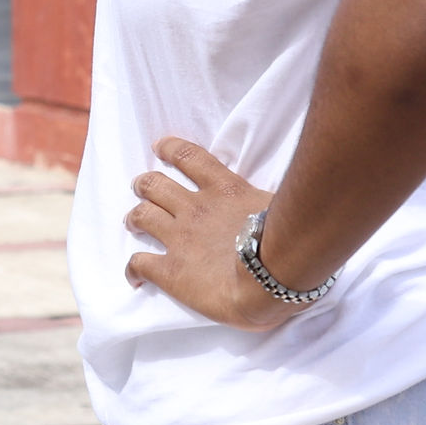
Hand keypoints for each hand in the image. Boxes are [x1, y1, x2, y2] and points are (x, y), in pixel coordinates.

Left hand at [122, 139, 301, 330]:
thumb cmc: (292, 244)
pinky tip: (135, 277)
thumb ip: (272, 204)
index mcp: (225, 190)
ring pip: (142, 216)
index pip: (190, 157)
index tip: (160, 147)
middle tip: (142, 189)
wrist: (273, 278)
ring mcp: (180, 239)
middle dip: (145, 185)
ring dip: (134, 218)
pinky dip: (133, 269)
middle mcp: (196, 209)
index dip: (171, 149)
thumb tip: (290, 207)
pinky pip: (140, 264)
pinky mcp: (171, 271)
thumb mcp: (283, 207)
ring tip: (133, 223)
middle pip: (155, 184)